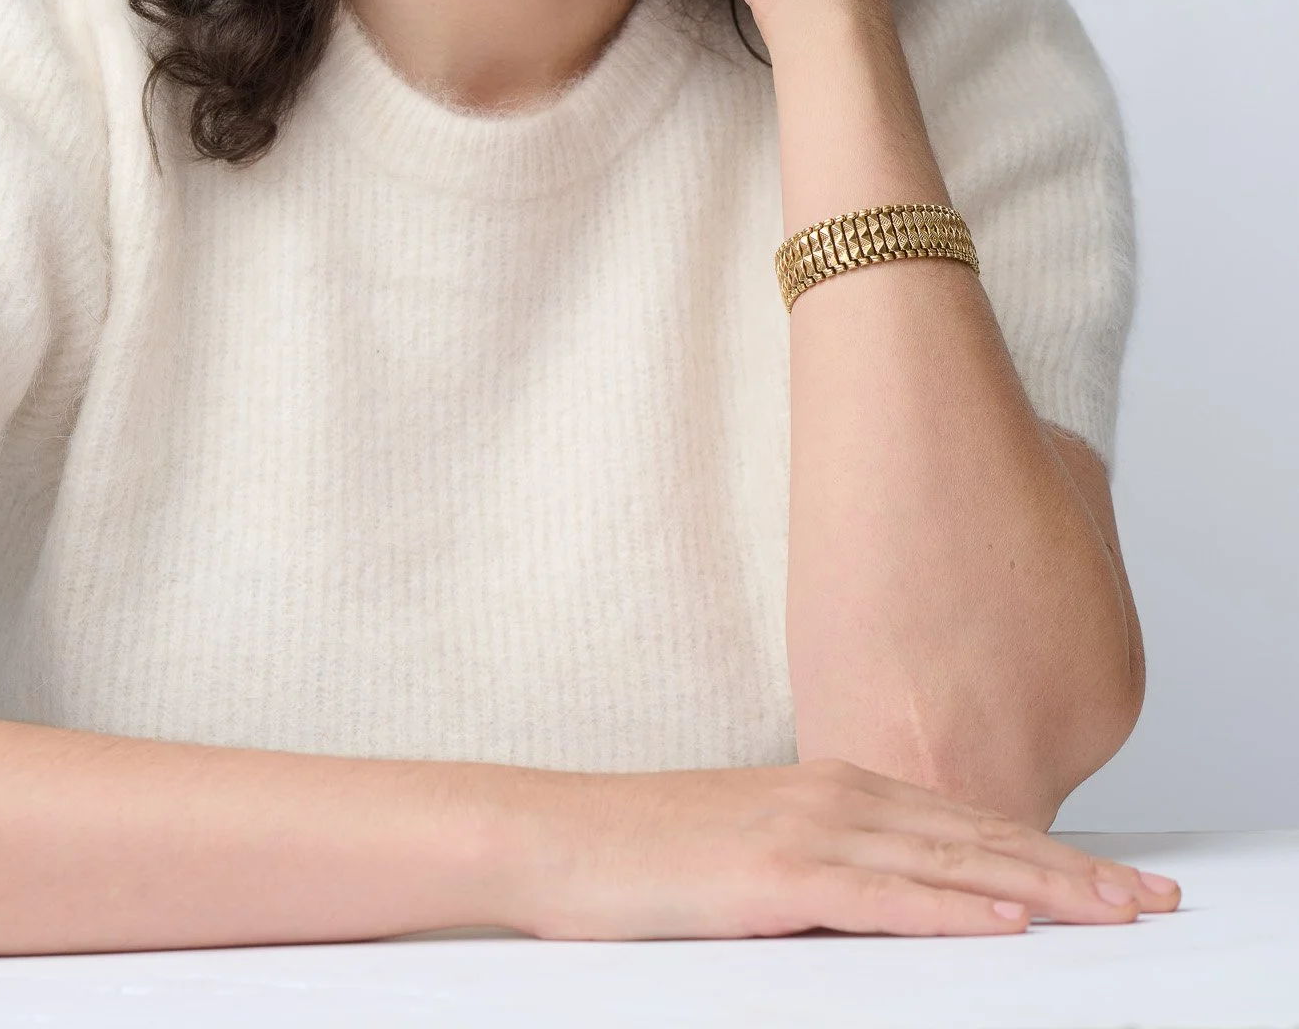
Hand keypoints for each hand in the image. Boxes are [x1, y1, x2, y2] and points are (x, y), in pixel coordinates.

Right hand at [506, 758, 1181, 939]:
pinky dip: (955, 908)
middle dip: (1075, 871)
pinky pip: (884, 898)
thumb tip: (896, 900)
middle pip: (978, 836)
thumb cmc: (643, 853)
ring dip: (1044, 888)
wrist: (554, 836)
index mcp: (833, 788)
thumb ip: (829, 866)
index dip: (1050, 850)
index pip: (966, 822)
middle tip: (1155, 898)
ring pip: (951, 862)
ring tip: (1118, 911)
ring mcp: (805, 831)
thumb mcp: (753, 850)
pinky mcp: (774, 875)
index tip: (1118, 879)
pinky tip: (1008, 920)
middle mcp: (834, 796)